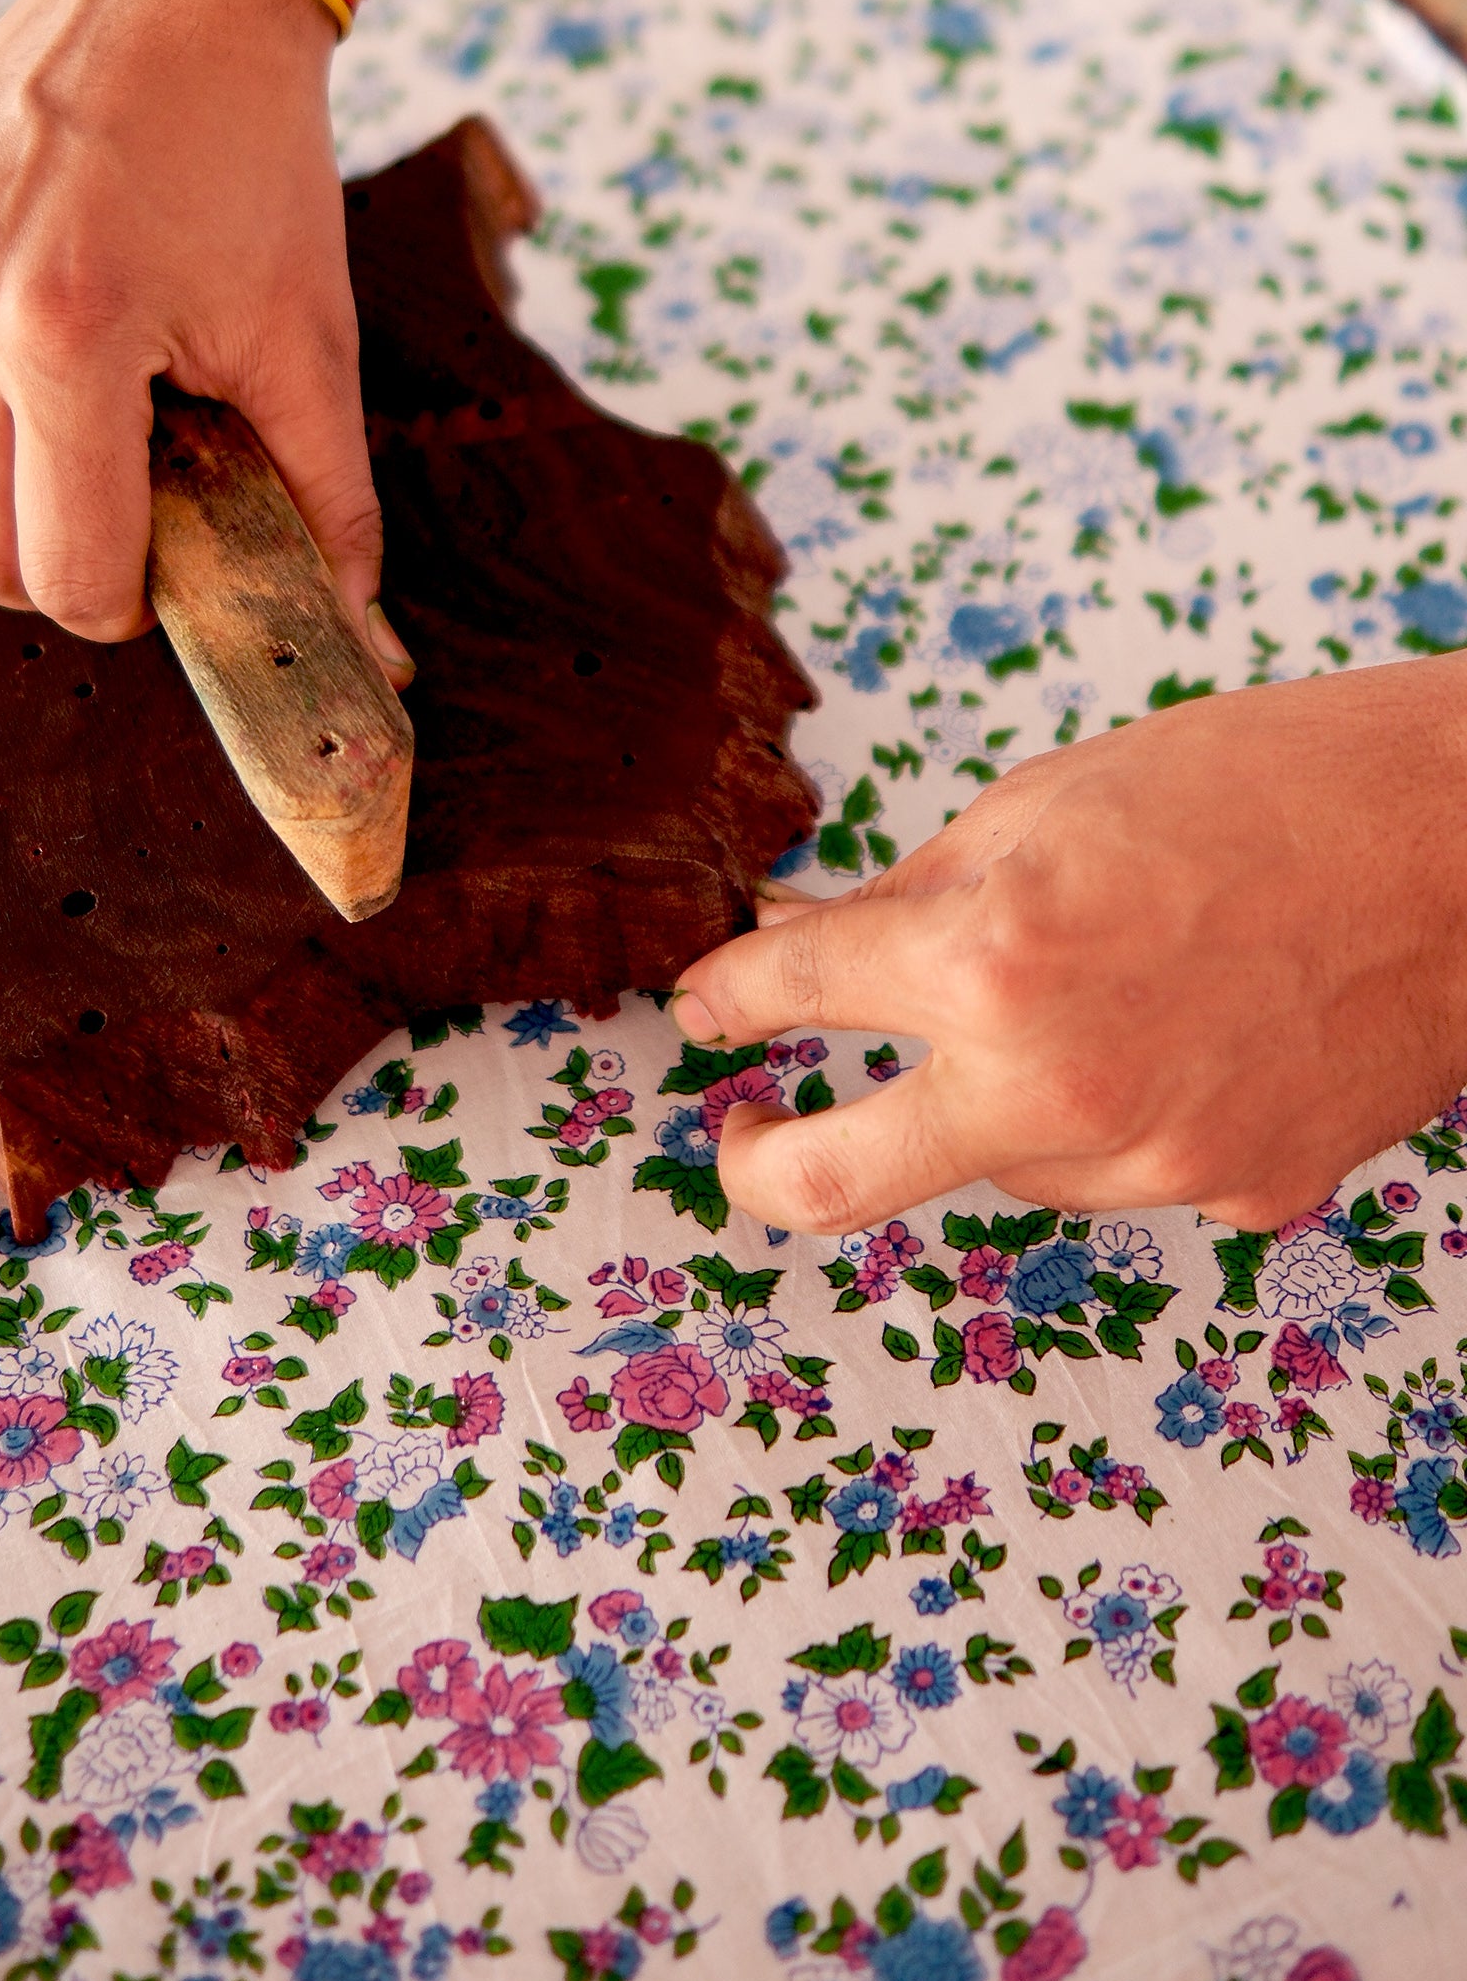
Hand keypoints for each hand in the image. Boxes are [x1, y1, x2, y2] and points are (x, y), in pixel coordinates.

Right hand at [0, 0, 406, 666]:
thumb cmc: (257, 162)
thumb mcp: (308, 337)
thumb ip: (329, 501)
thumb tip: (356, 635)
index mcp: (65, 338)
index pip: (66, 575)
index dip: (130, 600)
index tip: (172, 559)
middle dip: (54, 570)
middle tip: (127, 515)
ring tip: (67, 456)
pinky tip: (20, 384)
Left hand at [671, 656, 1466, 1233]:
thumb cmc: (1274, 783)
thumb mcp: (1048, 799)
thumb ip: (910, 895)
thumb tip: (805, 941)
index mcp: (989, 958)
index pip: (789, 996)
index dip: (723, 994)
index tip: (707, 1002)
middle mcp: (1053, 1087)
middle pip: (831, 1182)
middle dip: (758, 1165)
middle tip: (740, 1138)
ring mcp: (1152, 1165)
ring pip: (997, 1166)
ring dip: (985, 1103)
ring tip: (1083, 995)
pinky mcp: (1240, 1197)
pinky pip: (1120, 1173)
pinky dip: (1110, 1118)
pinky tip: (1177, 1033)